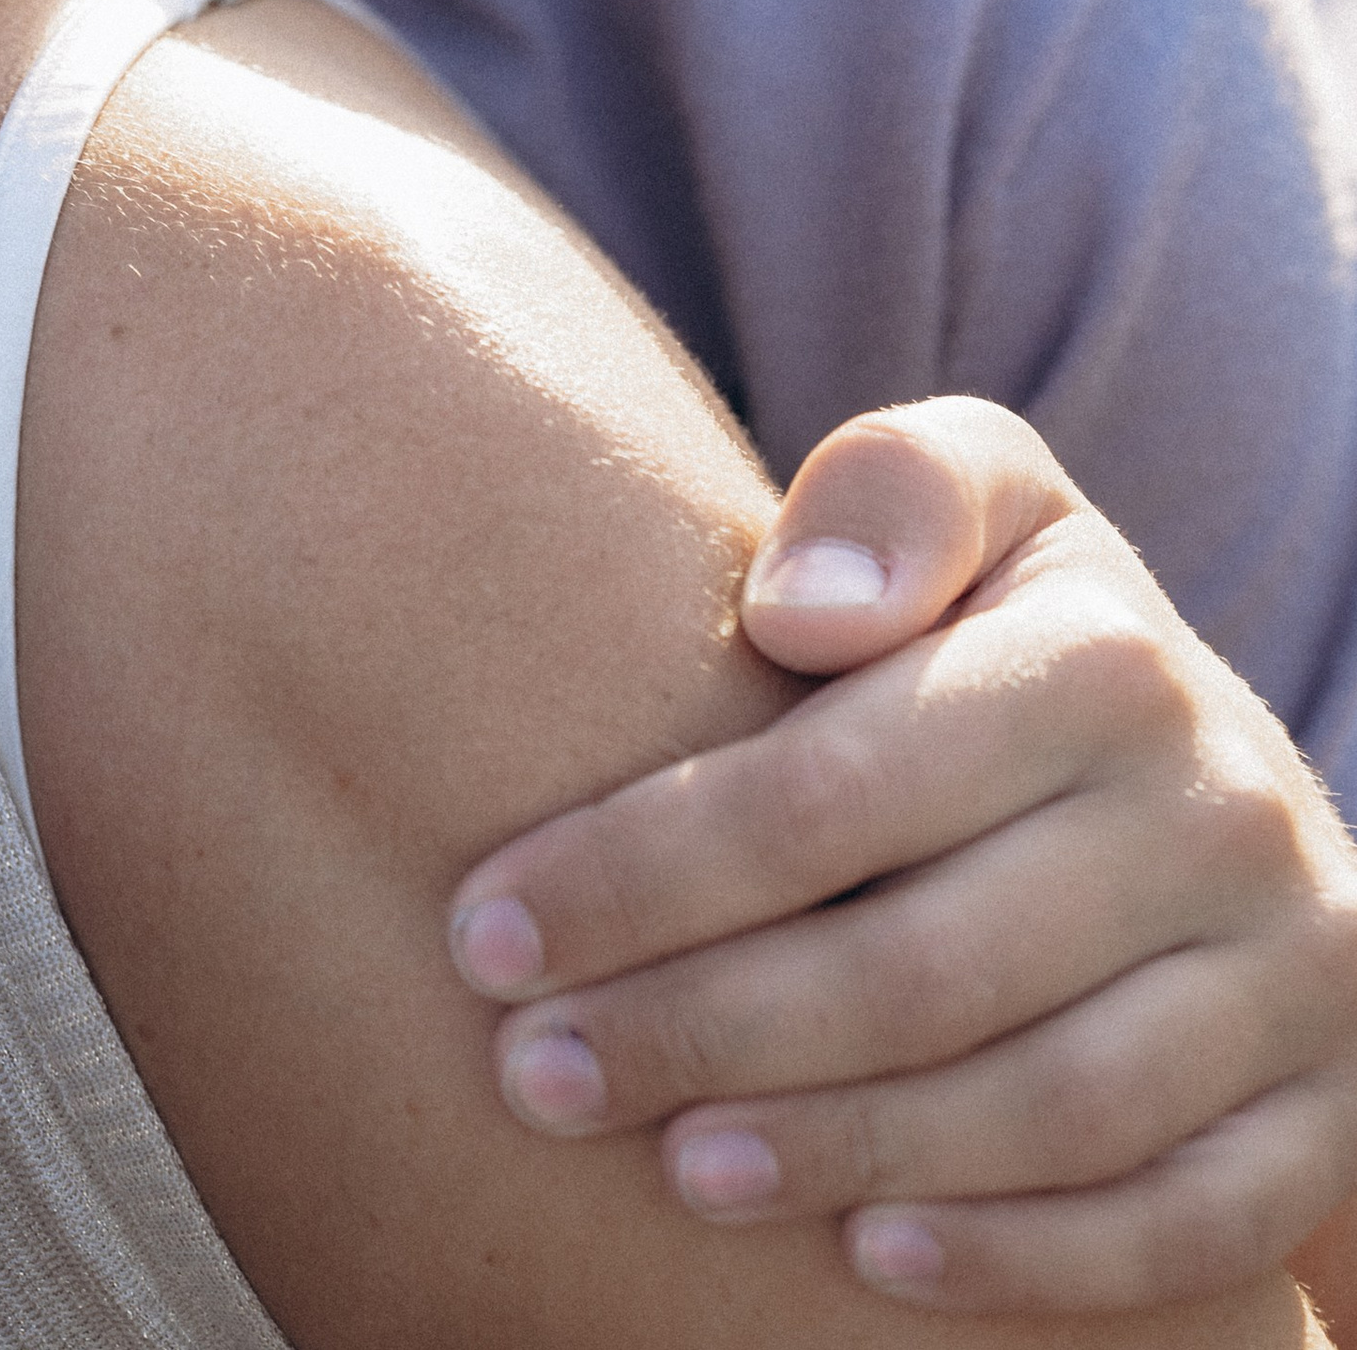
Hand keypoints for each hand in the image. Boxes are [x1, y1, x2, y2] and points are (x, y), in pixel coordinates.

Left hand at [446, 397, 1356, 1313]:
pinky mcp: (1326, 1119)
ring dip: (840, 1153)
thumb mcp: (988, 498)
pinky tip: (866, 1262)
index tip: (481, 930)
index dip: (643, 871)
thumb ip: (895, 491)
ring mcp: (1290, 981)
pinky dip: (1024, 1257)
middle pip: (925, 965)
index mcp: (1105, 656)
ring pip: (1050, 1110)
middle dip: (700, 1030)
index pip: (831, 790)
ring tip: (670, 1166)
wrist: (1234, 785)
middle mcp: (1221, 816)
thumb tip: (795, 605)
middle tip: (532, 1073)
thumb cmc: (1018, 636)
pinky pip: (1186, 1225)